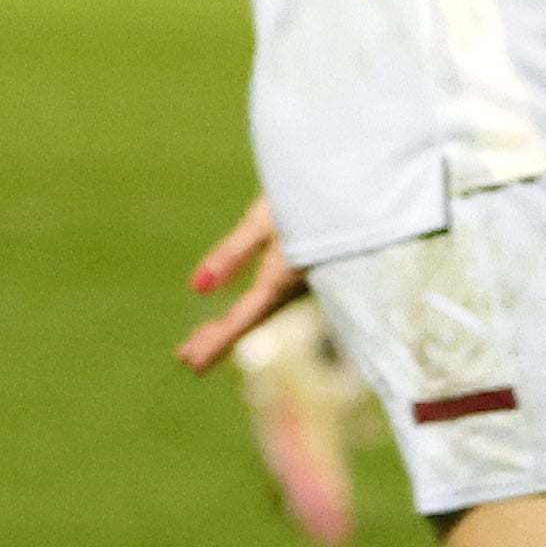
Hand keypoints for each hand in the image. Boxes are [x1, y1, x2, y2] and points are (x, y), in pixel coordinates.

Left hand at [173, 193, 306, 370]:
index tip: (188, 362)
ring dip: (234, 328)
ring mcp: (306, 284)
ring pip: (265, 313)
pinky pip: (277, 301)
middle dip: (220, 339)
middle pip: (252, 322)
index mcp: (281, 281)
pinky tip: (247, 313)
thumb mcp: (263, 222)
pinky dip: (254, 311)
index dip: (216, 343)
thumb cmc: (308, 196)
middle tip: (187, 359)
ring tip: (203, 342)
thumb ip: (231, 255)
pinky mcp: (313, 273)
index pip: (242, 320)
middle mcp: (295, 290)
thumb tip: (196, 288)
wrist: (359, 184)